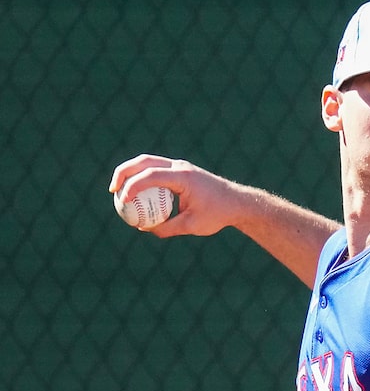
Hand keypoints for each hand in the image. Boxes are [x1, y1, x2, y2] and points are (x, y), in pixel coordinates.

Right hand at [109, 154, 239, 236]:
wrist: (236, 202)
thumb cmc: (217, 214)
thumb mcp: (192, 226)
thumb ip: (167, 228)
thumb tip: (144, 228)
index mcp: (183, 177)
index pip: (150, 176)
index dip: (132, 186)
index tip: (121, 201)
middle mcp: (180, 167)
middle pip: (144, 161)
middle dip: (124, 173)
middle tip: (112, 190)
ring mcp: (180, 166)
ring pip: (148, 162)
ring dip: (131, 173)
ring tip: (118, 191)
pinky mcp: (180, 170)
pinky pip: (156, 170)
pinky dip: (143, 178)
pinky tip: (136, 194)